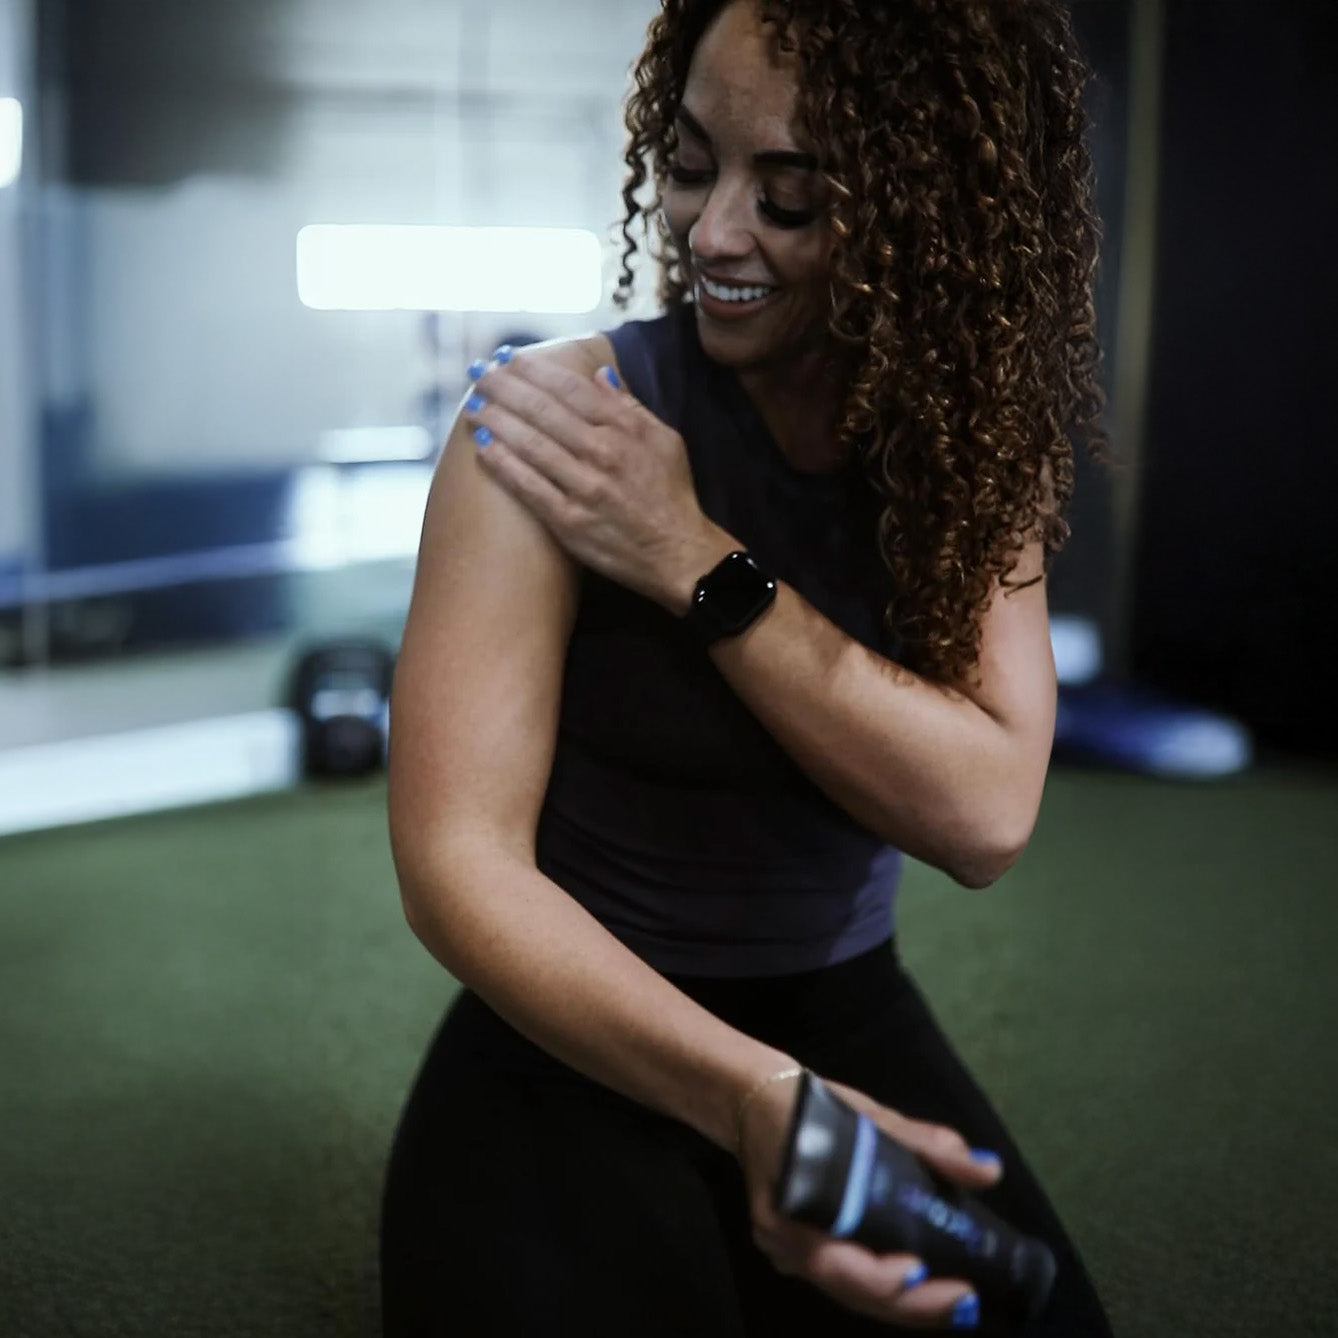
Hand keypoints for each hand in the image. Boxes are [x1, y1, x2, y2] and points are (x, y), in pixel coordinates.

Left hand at [461, 347, 732, 610]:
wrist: (678, 554)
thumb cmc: (671, 495)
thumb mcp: (665, 440)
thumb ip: (630, 405)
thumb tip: (599, 372)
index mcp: (624, 429)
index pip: (570, 389)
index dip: (534, 370)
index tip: (508, 357)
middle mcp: (602, 453)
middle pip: (544, 411)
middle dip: (505, 388)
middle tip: (477, 373)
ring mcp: (584, 488)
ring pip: (532, 445)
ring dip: (497, 421)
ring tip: (473, 405)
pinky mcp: (570, 521)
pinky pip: (530, 488)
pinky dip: (504, 465)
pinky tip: (483, 449)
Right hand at [738, 1070, 1003, 1328]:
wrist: (749, 1096)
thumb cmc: (803, 1105)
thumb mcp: (865, 1114)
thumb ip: (923, 1143)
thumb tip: (986, 1169)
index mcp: (790, 1212)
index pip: (839, 1265)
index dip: (882, 1280)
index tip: (922, 1271)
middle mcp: (786, 1244)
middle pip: (852, 1291)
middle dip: (911, 1305)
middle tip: (966, 1301)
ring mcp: (790, 1252)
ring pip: (850, 1291)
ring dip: (901, 1301)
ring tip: (953, 1298)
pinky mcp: (802, 1249)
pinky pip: (845, 1277)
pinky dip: (883, 1284)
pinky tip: (919, 1280)